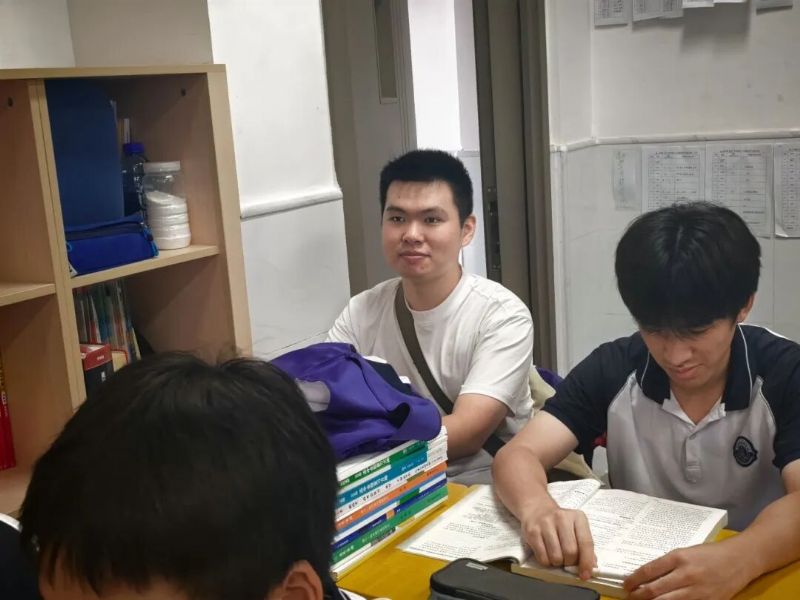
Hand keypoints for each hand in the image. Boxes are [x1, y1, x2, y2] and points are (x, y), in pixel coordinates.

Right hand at [520, 503, 595, 578]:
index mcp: (577, 517)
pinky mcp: (532, 531)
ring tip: (557, 556)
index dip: (586, 562)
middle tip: (567, 561)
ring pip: (556, 557)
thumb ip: (584, 546)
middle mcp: (561, 518)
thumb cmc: (560, 522)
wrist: (537, 508)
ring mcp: (545, 523)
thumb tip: (591, 567)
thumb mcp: (576, 528)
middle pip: (570, 551)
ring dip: (557, 563)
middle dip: (570, 563)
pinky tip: (547, 554)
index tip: (585, 575)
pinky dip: (546, 562)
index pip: (586, 542)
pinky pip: (542, 557)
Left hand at [624, 541, 754, 599]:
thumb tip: (647, 575)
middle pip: (654, 590)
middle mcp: (686, 574)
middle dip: (638, 596)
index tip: (626, 585)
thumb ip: (668, 564)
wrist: (740, 559)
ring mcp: (697, 590)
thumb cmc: (710, 553)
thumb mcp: (686, 552)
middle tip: (630, 597)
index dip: (634, 580)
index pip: (648, 570)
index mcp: (678, 557)